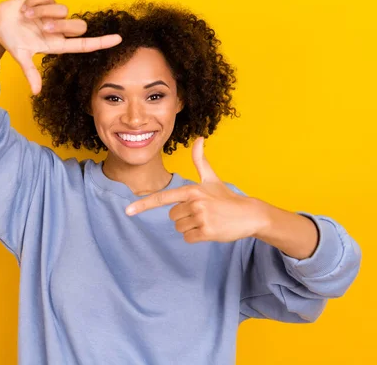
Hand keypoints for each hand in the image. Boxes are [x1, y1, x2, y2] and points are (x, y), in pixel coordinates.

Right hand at [0, 0, 121, 93]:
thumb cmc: (13, 42)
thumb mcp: (21, 57)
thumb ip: (30, 73)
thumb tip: (36, 92)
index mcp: (58, 45)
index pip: (85, 45)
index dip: (102, 42)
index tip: (119, 39)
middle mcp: (60, 30)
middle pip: (78, 26)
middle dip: (60, 26)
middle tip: (41, 27)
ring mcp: (55, 14)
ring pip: (62, 10)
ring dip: (42, 13)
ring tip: (26, 17)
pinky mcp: (47, 0)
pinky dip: (34, 2)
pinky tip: (25, 8)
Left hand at [125, 137, 268, 243]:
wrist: (249, 214)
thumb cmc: (226, 197)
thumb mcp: (211, 178)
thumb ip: (200, 160)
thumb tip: (199, 138)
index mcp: (191, 189)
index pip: (162, 197)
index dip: (143, 204)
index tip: (128, 211)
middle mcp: (194, 202)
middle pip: (172, 216)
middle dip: (184, 217)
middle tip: (202, 213)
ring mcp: (200, 217)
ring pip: (179, 228)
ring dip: (190, 227)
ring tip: (207, 220)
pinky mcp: (207, 232)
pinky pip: (188, 238)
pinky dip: (196, 237)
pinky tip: (210, 230)